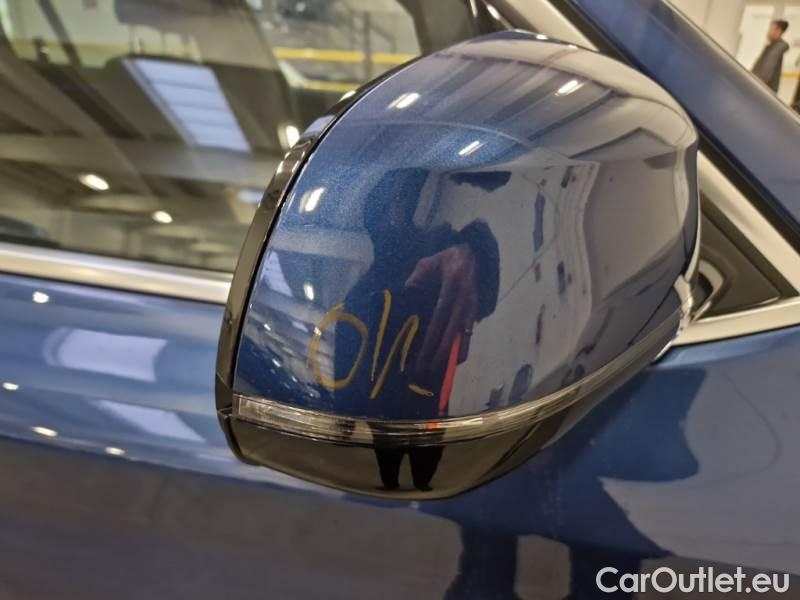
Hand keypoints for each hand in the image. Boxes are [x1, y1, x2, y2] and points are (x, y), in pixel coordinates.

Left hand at [405, 243, 477, 371]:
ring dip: (453, 354)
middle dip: (440, 352)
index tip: (422, 351)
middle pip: (452, 330)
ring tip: (442, 372)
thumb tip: (406, 293)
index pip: (440, 314)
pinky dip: (464, 348)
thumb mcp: (429, 262)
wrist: (475, 253)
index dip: (432, 335)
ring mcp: (472, 306)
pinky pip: (469, 332)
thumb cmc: (447, 259)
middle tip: (426, 370)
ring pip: (463, 334)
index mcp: (453, 284)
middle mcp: (465, 298)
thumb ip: (417, 277)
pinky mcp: (475, 310)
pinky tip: (456, 362)